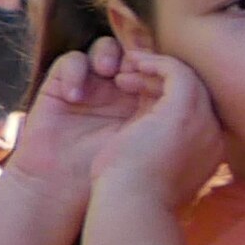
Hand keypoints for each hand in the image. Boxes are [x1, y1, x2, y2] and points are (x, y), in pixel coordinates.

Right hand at [9, 37, 164, 198]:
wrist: (73, 193)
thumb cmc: (129, 168)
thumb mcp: (176, 124)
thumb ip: (184, 89)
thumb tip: (175, 62)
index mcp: (157, 108)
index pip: (164, 70)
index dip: (161, 65)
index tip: (153, 73)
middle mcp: (125, 97)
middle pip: (135, 55)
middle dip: (135, 59)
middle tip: (128, 74)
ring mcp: (92, 92)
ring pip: (104, 51)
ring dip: (107, 55)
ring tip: (107, 72)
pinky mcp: (60, 90)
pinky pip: (70, 62)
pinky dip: (75, 72)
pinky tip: (76, 97)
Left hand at [81, 41, 224, 222]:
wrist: (133, 206)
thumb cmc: (132, 195)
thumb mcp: (151, 166)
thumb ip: (158, 148)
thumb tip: (144, 136)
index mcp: (206, 150)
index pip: (193, 110)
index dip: (164, 95)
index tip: (135, 92)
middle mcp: (212, 135)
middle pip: (193, 92)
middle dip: (159, 80)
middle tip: (129, 76)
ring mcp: (203, 123)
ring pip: (187, 79)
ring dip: (155, 70)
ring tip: (124, 72)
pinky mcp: (185, 111)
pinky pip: (178, 71)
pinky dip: (157, 63)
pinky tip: (134, 63)